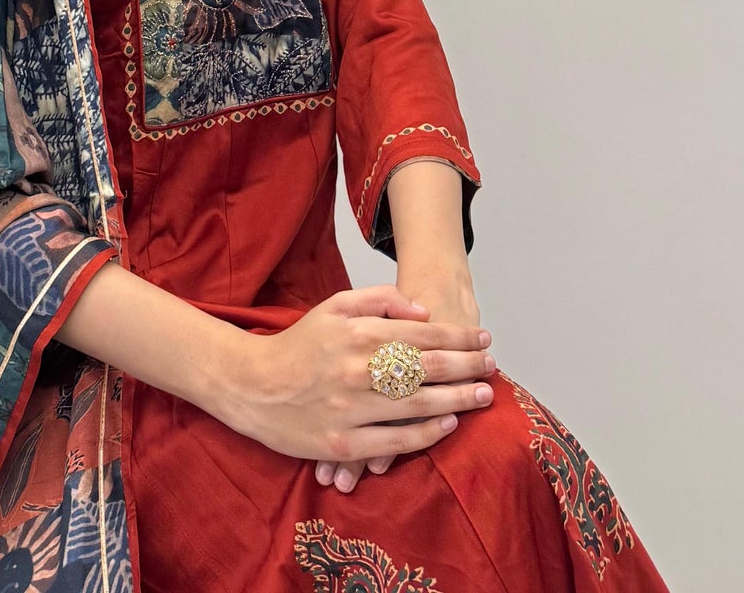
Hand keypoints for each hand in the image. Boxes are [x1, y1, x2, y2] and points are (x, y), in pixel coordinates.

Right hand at [220, 285, 493, 471]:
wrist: (251, 385)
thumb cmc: (297, 345)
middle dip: (468, 367)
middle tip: (492, 367)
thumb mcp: (333, 306)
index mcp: (357, 333)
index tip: (483, 340)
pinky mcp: (343, 443)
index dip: (459, 338)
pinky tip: (448, 424)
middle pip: (429, 369)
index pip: (423, 335)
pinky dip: (427, 433)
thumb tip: (421, 311)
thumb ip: (378, 301)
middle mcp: (358, 369)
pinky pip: (396, 440)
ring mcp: (352, 409)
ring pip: (419, 405)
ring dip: (458, 400)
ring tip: (482, 395)